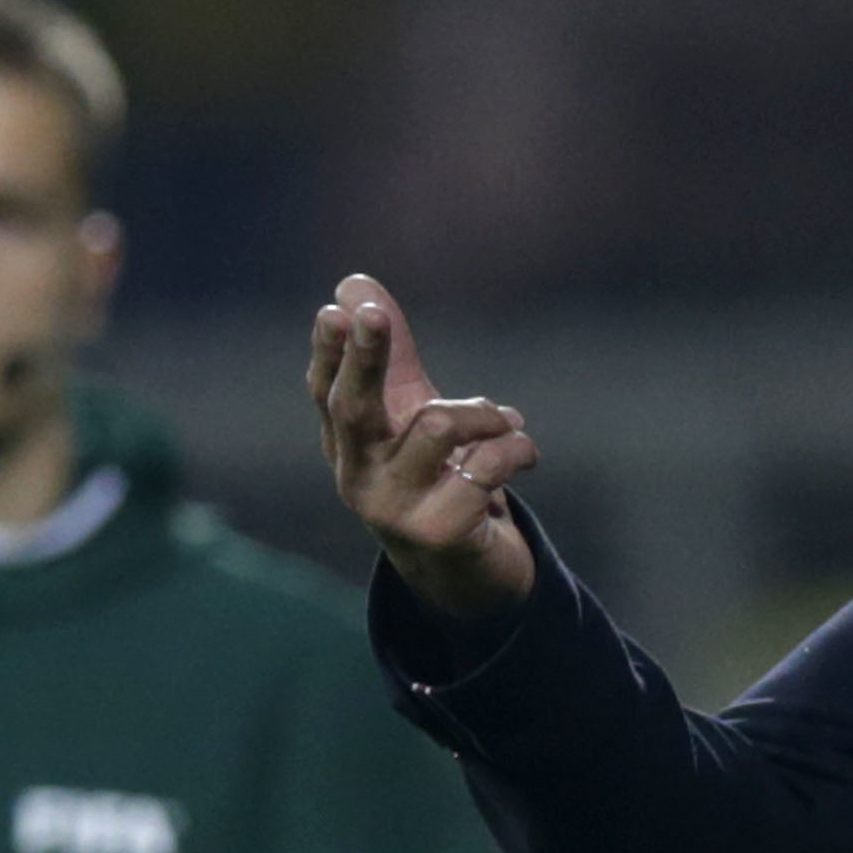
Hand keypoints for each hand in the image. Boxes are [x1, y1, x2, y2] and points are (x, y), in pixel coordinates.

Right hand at [308, 275, 537, 614]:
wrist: (465, 570)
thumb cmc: (434, 477)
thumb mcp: (409, 411)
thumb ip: (390, 353)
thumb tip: (352, 283)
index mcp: (348, 444)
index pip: (327, 389)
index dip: (331, 350)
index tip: (337, 308)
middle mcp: (357, 476)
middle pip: (353, 407)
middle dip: (367, 357)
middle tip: (375, 315)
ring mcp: (393, 509)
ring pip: (436, 426)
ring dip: (485, 413)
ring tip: (507, 421)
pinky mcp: (438, 532)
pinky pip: (484, 465)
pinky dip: (515, 448)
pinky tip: (525, 454)